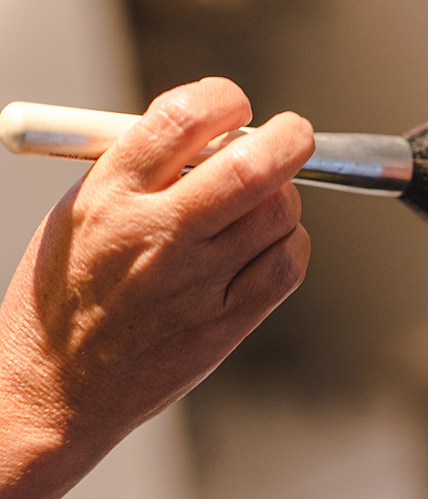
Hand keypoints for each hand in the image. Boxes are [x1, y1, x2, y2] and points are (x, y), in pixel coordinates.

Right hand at [0, 77, 315, 498]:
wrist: (54, 389)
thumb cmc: (66, 296)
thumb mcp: (79, 213)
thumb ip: (141, 170)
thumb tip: (214, 134)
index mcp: (109, 195)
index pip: (181, 120)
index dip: (225, 101)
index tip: (237, 105)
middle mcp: (156, 235)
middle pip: (250, 168)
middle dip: (287, 138)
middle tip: (294, 133)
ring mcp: (195, 282)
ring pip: (278, 215)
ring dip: (286, 196)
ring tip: (266, 202)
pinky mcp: (224, 323)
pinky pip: (286, 266)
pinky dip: (292, 244)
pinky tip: (272, 243)